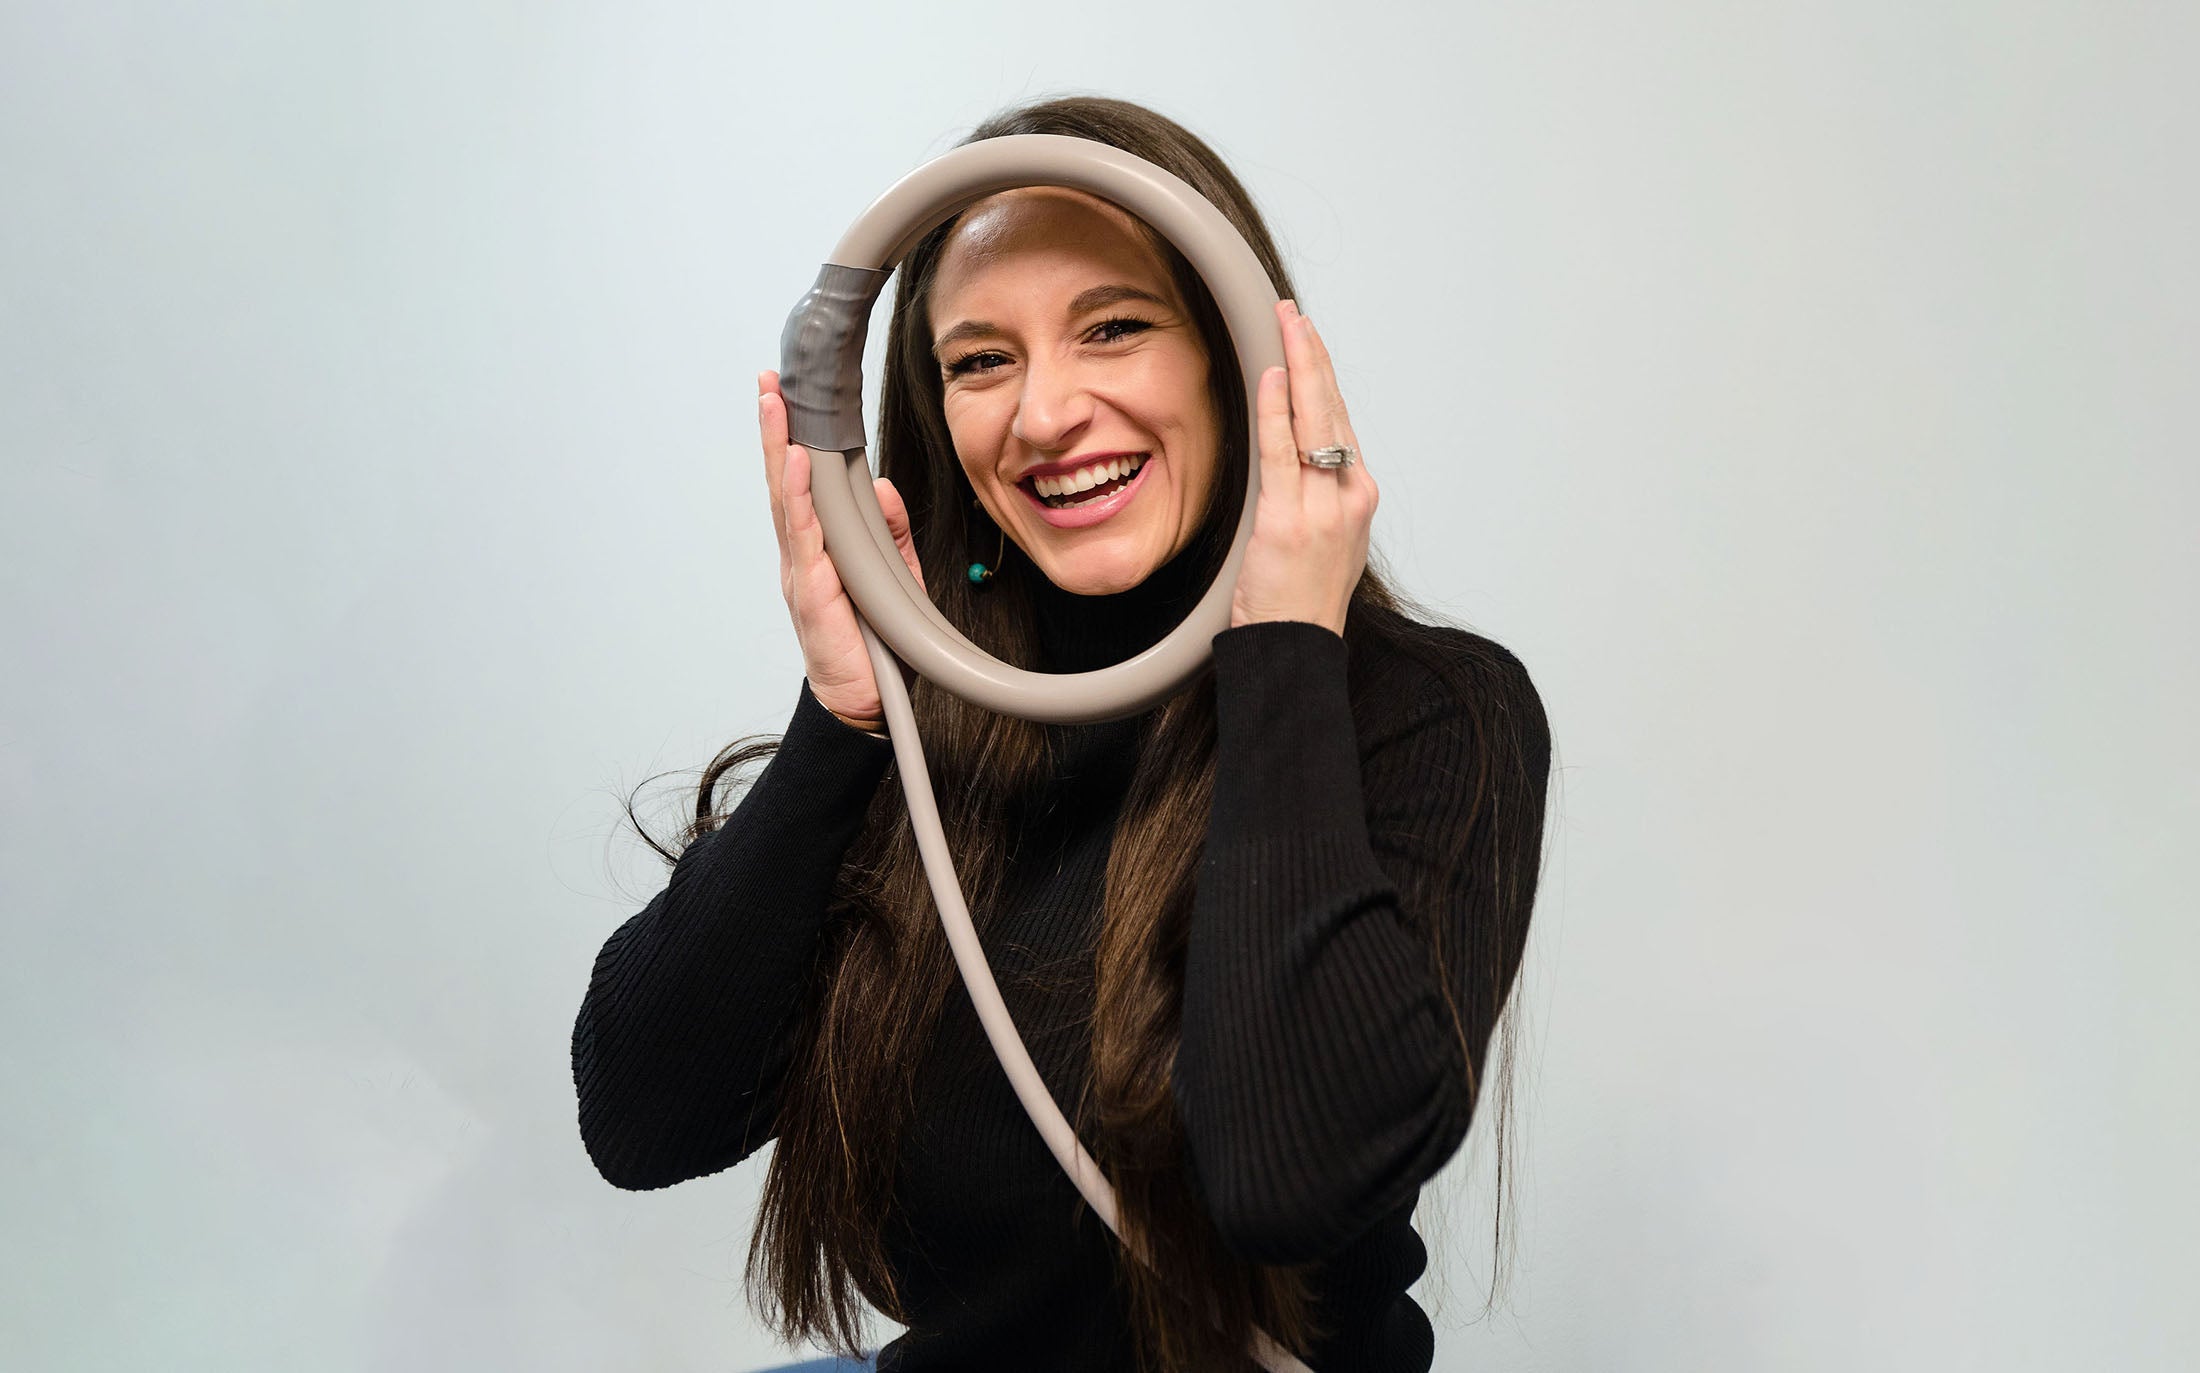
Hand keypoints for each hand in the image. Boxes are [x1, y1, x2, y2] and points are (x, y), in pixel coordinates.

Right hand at [758, 370, 925, 732]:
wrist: (866, 703)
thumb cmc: (874, 640)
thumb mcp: (894, 575)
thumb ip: (889, 532)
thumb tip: (880, 487)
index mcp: (818, 548)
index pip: (800, 485)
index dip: (790, 440)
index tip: (786, 397)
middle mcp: (802, 555)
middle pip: (782, 482)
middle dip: (774, 430)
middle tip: (768, 384)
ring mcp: (802, 572)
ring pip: (785, 501)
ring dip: (777, 450)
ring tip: (774, 407)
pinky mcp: (812, 592)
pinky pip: (804, 538)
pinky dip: (797, 498)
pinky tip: (792, 464)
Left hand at [1230, 300, 1376, 636]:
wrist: (1297, 646)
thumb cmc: (1303, 598)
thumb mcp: (1326, 538)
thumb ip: (1318, 494)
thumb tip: (1301, 457)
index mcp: (1357, 496)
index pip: (1339, 422)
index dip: (1321, 377)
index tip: (1306, 342)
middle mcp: (1348, 495)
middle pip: (1332, 408)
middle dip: (1312, 355)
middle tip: (1295, 315)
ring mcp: (1323, 505)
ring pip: (1313, 419)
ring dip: (1298, 365)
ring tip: (1286, 324)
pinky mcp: (1290, 518)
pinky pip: (1281, 451)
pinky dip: (1277, 409)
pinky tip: (1271, 376)